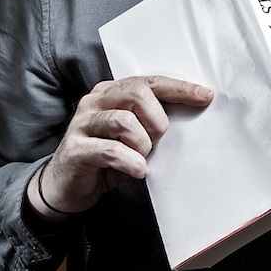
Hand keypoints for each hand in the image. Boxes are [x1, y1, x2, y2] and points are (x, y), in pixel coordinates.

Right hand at [27, 75, 213, 220]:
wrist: (65, 187)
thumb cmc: (105, 158)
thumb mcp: (133, 137)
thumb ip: (151, 122)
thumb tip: (191, 113)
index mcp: (111, 92)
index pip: (150, 82)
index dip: (179, 88)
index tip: (205, 96)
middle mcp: (95, 101)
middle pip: (138, 94)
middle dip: (157, 121)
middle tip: (155, 141)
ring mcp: (82, 123)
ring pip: (125, 121)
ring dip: (142, 144)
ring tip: (141, 158)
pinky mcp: (75, 148)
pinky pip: (111, 150)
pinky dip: (131, 162)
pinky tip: (137, 170)